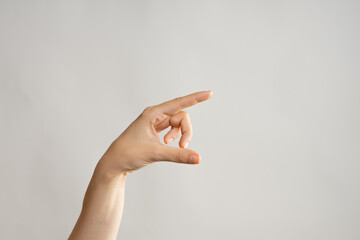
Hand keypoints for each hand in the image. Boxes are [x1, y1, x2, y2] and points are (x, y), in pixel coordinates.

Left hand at [98, 90, 212, 175]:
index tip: (209, 93)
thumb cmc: (129, 153)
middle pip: (181, 116)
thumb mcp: (155, 153)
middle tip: (183, 146)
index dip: (195, 98)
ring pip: (178, 124)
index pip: (179, 103)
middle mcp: (155, 115)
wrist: (114, 163)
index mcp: (152, 113)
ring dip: (180, 135)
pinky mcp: (156, 131)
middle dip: (186, 131)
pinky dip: (175, 137)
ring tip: (172, 146)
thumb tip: (198, 158)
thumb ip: (178, 155)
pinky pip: (173, 129)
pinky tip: (168, 144)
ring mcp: (155, 123)